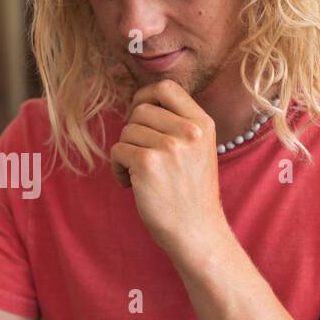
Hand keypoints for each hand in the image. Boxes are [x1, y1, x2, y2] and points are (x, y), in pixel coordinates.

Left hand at [110, 80, 226, 258]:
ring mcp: (169, 146)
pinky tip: (130, 183)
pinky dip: (117, 168)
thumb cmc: (191, 192)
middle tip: (138, 153)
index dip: (145, 97)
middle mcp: (189, 131)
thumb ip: (179, 124)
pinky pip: (117, 151)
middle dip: (132, 131)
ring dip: (125, 153)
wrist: (196, 231)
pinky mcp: (147, 164)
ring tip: (138, 174)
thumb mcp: (199, 149)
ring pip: (126, 132)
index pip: (166, 87)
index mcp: (203, 123)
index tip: (140, 118)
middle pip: (140, 110)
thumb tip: (139, 104)